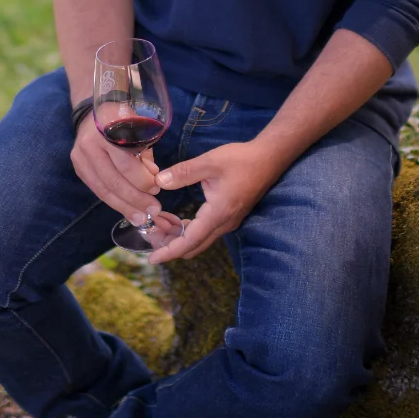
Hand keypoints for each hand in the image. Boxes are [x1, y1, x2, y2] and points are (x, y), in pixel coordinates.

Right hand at [70, 113, 161, 221]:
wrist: (92, 115)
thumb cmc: (122, 120)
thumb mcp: (138, 128)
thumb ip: (145, 152)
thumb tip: (154, 176)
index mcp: (107, 130)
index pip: (125, 162)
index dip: (142, 180)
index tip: (158, 189)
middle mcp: (90, 144)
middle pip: (113, 180)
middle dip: (135, 198)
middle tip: (153, 210)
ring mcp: (81, 157)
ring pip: (103, 189)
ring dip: (124, 206)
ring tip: (141, 218)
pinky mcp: (79, 168)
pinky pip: (97, 189)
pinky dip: (114, 202)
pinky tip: (127, 210)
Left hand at [146, 140, 283, 263]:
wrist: (268, 158)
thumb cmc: (241, 160)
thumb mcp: (209, 162)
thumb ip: (183, 172)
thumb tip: (159, 182)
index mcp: (218, 214)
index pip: (189, 242)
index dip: (169, 252)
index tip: (152, 259)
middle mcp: (224, 224)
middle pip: (193, 246)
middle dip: (170, 245)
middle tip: (149, 235)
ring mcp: (228, 222)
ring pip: (199, 240)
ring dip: (178, 237)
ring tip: (158, 225)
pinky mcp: (229, 216)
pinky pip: (205, 232)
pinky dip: (188, 229)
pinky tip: (176, 219)